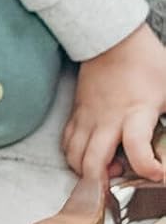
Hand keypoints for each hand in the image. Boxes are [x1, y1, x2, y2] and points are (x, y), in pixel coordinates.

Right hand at [64, 23, 165, 181]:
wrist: (112, 42)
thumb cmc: (146, 63)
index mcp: (136, 113)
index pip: (137, 147)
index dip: (147, 166)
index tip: (158, 174)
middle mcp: (107, 120)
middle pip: (92, 161)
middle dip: (101, 181)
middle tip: (117, 181)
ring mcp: (87, 119)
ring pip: (74, 156)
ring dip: (85, 171)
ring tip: (103, 170)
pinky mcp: (76, 115)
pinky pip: (66, 143)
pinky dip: (74, 156)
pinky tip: (88, 155)